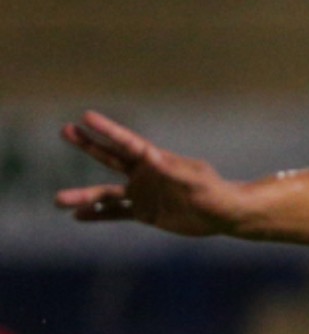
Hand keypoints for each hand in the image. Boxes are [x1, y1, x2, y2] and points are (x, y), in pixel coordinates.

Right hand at [54, 112, 242, 235]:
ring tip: (58, 200)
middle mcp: (144, 174)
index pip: (126, 142)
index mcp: (156, 160)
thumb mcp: (197, 181)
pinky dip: (98, 215)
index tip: (85, 117)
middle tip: (64, 130)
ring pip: (106, 194)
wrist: (224, 214)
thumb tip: (152, 158)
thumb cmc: (216, 192)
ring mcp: (142, 193)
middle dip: (88, 144)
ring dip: (83, 196)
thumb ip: (175, 171)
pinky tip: (77, 216)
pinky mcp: (145, 212)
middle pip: (109, 157)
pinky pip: (116, 214)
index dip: (107, 130)